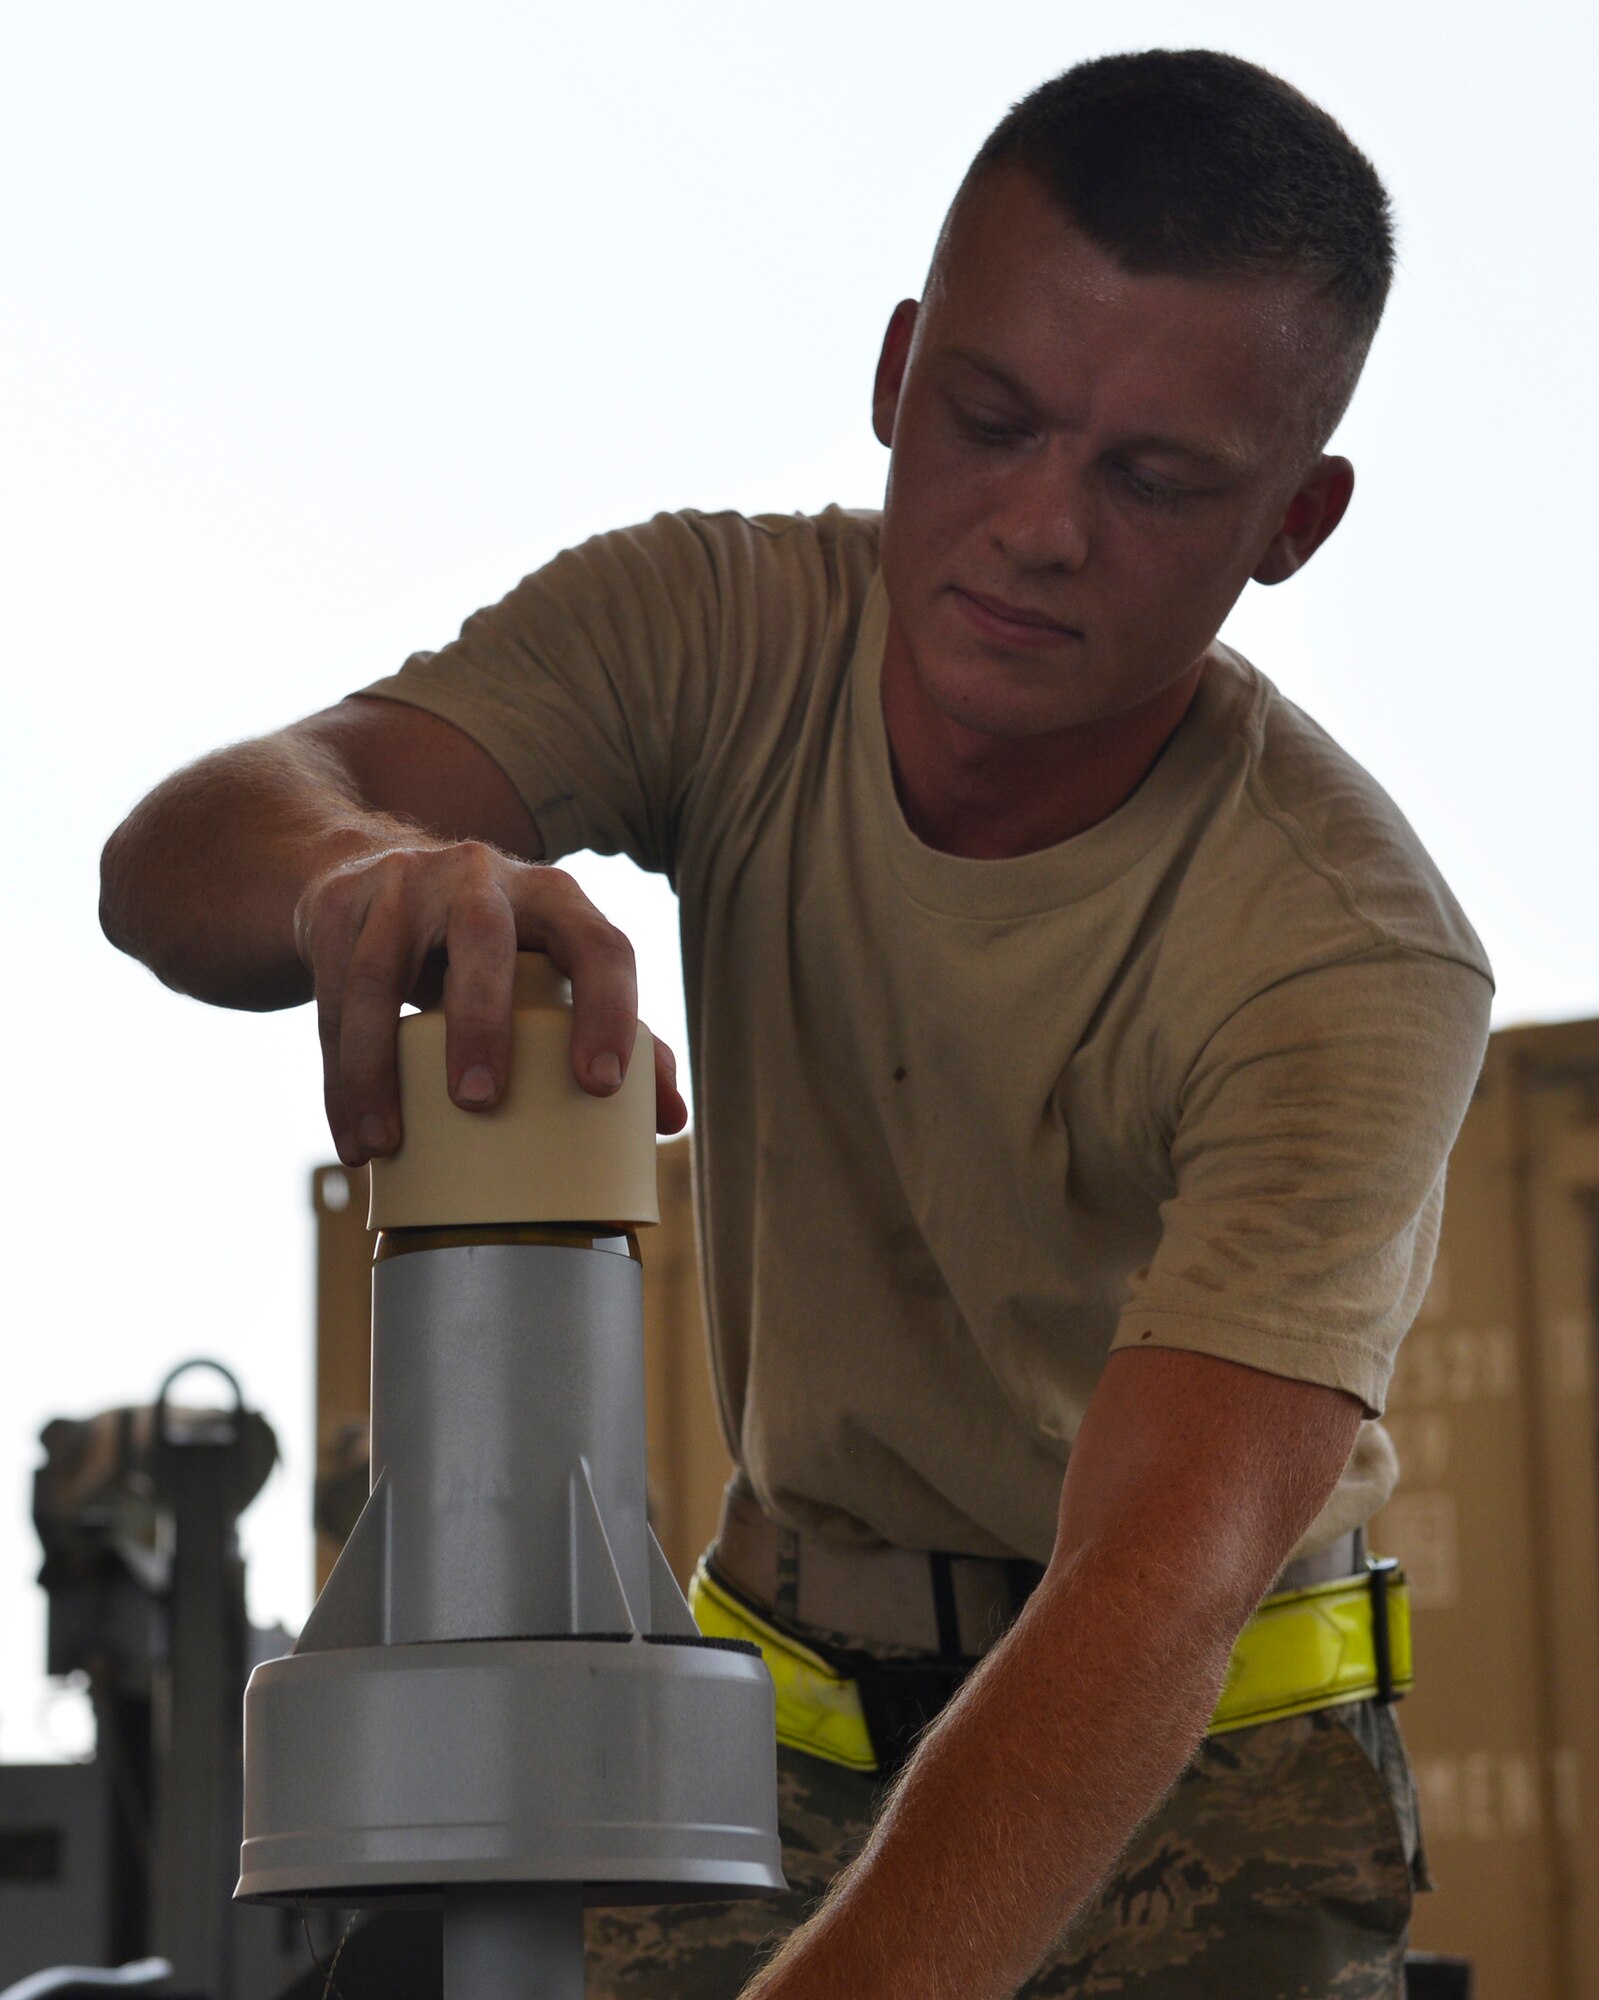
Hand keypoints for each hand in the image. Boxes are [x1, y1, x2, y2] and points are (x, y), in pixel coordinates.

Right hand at [293, 838, 687, 1165]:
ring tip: (386, 1143)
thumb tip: (671, 1121)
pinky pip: (334, 995)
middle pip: (485, 939)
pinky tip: (354, 1135)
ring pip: (383, 972)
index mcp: (555, 897)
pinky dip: (339, 1074)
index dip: (609, 1010)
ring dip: (378, 1063)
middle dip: (482, 1021)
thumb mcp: (546, 970)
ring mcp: (405, 885)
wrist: (373, 870)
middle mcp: (482, 876)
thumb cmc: (487, 948)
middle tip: (479, 1102)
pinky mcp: (341, 905)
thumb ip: (612, 1031)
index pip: (598, 944)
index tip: (602, 1087)